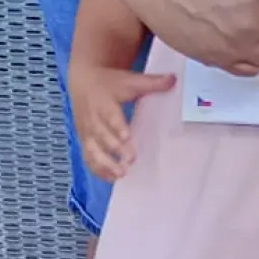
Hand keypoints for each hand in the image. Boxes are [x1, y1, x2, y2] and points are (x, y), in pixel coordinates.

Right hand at [68, 59, 175, 181]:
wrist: (84, 81)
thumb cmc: (110, 83)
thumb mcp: (130, 80)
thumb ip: (152, 83)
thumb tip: (174, 79)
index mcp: (103, 102)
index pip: (110, 115)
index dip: (117, 126)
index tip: (127, 137)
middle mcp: (92, 118)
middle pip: (101, 136)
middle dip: (114, 149)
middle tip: (130, 160)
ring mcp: (86, 132)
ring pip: (92, 150)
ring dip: (105, 164)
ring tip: (121, 173)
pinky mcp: (85, 141)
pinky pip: (88, 158)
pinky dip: (98, 169)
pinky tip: (112, 178)